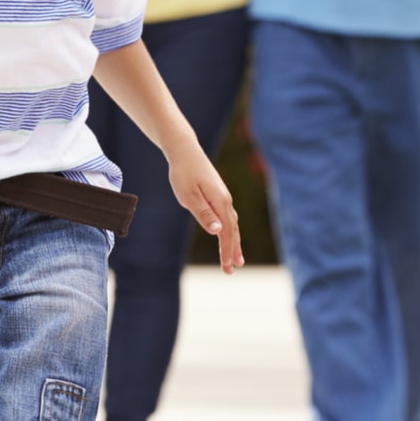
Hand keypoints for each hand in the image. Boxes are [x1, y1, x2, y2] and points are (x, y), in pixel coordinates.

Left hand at [167, 141, 243, 273]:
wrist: (185, 151)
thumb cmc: (183, 173)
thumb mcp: (189, 196)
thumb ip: (203, 214)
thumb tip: (218, 232)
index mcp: (220, 202)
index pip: (227, 233)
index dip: (228, 251)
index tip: (228, 268)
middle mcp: (225, 200)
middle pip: (232, 230)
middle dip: (233, 251)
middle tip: (232, 270)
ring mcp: (223, 197)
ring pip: (231, 224)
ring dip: (233, 242)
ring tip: (235, 259)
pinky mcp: (218, 194)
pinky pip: (227, 217)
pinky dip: (230, 230)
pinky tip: (227, 235)